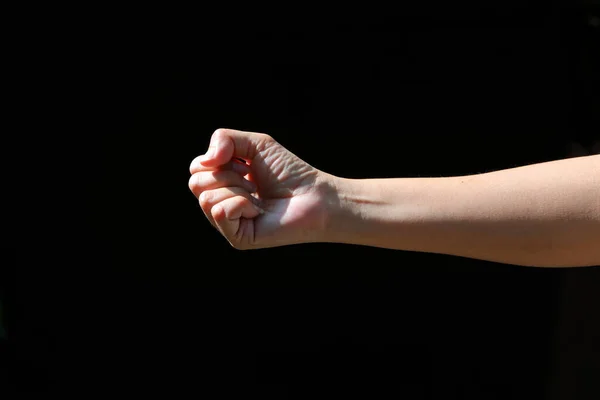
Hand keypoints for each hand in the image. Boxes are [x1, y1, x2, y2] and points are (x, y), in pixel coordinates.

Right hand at [189, 128, 331, 248]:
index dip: (218, 160)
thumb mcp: (255, 144)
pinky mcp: (237, 238)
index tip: (246, 165)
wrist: (315, 194)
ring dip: (236, 189)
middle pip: (195, 183)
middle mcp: (221, 204)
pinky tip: (259, 210)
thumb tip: (205, 161)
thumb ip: (224, 138)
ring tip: (257, 195)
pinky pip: (220, 212)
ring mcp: (228, 223)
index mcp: (222, 184)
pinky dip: (240, 204)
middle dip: (226, 175)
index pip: (196, 168)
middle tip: (253, 182)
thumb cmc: (289, 171)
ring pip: (205, 197)